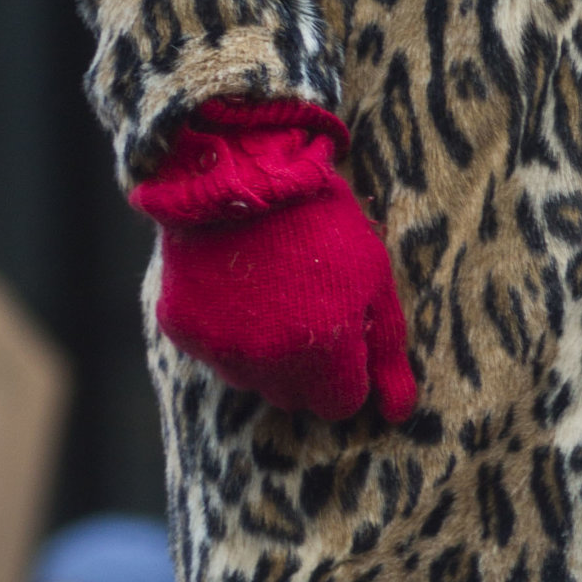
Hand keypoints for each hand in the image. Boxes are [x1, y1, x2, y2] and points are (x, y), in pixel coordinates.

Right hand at [133, 100, 417, 424]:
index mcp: (324, 353)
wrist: (245, 168)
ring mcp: (220, 348)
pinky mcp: (182, 329)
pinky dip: (226, 329)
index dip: (348, 369)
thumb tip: (399, 413)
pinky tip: (237, 285)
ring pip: (251, 378)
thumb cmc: (323, 220)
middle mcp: (268, 363)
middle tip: (310, 307)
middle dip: (308, 366)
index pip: (340, 405)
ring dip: (265, 352)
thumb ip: (387, 352)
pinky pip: (212, 351)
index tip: (346, 332)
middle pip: (294, 396)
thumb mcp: (374, 278)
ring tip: (273, 290)